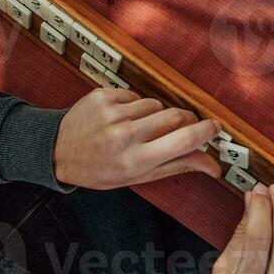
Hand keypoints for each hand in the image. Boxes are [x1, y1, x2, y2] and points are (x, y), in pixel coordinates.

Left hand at [53, 88, 220, 188]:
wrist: (57, 151)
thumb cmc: (99, 170)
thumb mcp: (137, 177)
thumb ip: (177, 166)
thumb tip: (212, 165)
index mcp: (136, 161)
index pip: (184, 140)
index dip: (206, 131)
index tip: (216, 127)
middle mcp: (126, 136)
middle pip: (176, 116)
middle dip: (185, 121)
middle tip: (179, 128)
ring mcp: (113, 113)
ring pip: (157, 105)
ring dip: (156, 114)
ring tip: (139, 128)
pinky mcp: (104, 96)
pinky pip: (136, 95)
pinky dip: (135, 106)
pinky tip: (122, 118)